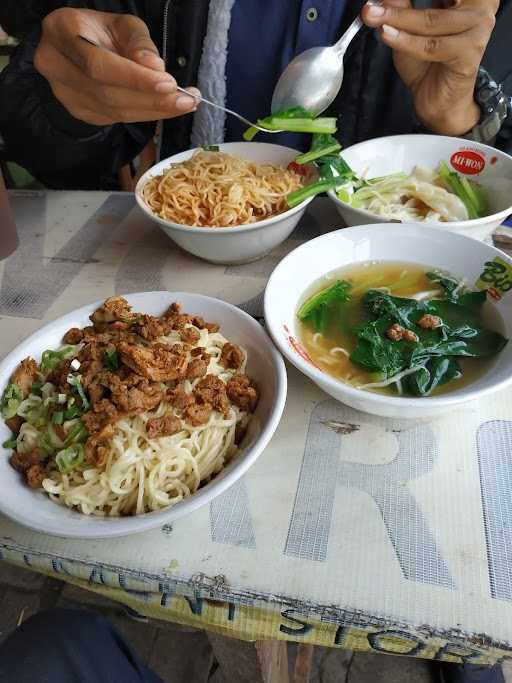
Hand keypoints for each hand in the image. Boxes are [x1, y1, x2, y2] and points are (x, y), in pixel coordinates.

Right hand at [34, 8, 199, 124]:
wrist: (79, 47)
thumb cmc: (102, 32)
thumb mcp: (122, 24)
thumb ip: (139, 42)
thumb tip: (155, 67)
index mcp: (62, 32)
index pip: (99, 64)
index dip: (134, 78)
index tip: (169, 83)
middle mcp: (55, 65)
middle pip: (107, 92)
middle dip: (152, 99)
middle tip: (186, 99)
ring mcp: (65, 93)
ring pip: (113, 110)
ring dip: (154, 110)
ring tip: (185, 104)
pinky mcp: (79, 111)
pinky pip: (116, 118)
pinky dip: (145, 114)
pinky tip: (166, 108)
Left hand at [362, 0, 498, 135]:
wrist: (439, 102)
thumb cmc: (428, 66)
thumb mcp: (408, 30)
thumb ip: (401, 9)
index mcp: (466, 0)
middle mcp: (478, 9)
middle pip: (432, 2)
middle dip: (398, 5)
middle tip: (371, 7)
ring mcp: (478, 28)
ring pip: (430, 21)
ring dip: (398, 19)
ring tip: (374, 18)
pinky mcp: (470, 51)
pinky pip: (432, 45)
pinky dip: (407, 41)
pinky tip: (387, 35)